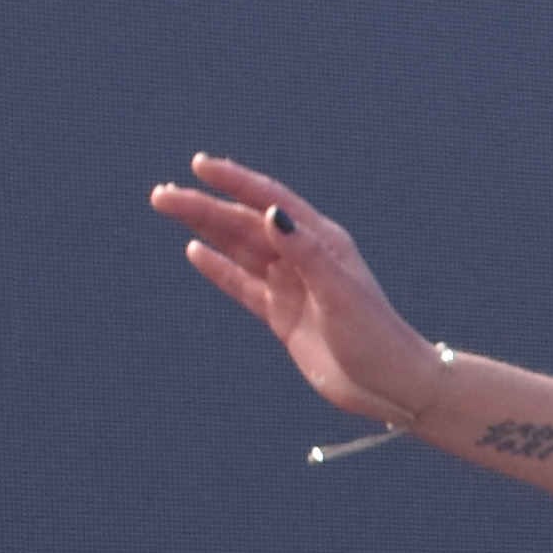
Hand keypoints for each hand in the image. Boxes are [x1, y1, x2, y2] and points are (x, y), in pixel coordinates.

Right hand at [148, 155, 436, 422]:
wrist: (390, 386)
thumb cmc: (375, 336)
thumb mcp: (339, 293)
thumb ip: (306, 253)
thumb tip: (272, 213)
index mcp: (322, 242)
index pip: (271, 201)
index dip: (236, 182)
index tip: (201, 166)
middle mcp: (304, 257)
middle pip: (245, 223)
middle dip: (204, 206)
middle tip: (162, 195)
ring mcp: (291, 285)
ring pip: (239, 249)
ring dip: (204, 229)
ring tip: (169, 209)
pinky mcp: (282, 315)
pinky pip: (244, 285)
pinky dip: (219, 268)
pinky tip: (195, 251)